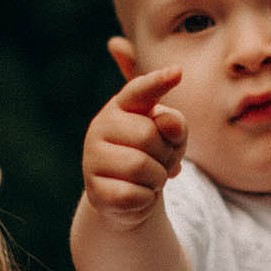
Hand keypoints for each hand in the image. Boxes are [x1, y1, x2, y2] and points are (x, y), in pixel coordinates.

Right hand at [81, 67, 187, 227]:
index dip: (157, 82)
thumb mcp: (171, 136)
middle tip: (161, 162)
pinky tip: (139, 194)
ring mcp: (92, 159)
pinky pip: (132, 195)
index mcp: (121, 106)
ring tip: (151, 178)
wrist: (131, 197)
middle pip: (147, 135)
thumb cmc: (153, 156)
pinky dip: (146, 198)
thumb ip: (174, 124)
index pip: (139, 91)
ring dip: (157, 178)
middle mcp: (100, 126)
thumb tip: (169, 125)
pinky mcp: (94, 191)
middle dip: (165, 153)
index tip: (177, 72)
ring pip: (140, 167)